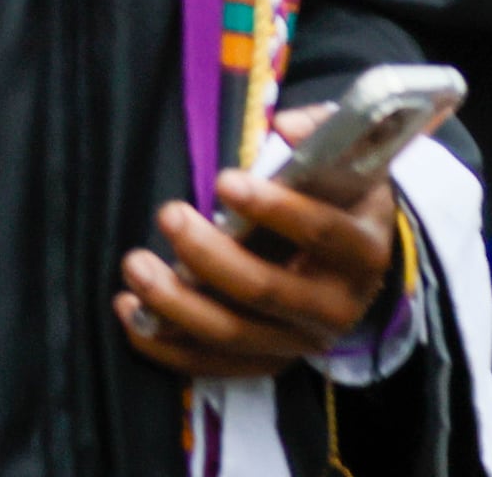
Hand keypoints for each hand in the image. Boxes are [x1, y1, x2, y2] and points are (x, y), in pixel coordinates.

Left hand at [117, 106, 400, 379]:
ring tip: (134, 266)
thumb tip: (288, 126)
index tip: (225, 181)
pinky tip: (128, 312)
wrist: (352, 253)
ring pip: (235, 334)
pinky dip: (168, 346)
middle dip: (211, 257)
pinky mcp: (269, 359)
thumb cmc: (335, 194)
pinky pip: (215, 366)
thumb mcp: (343, 156)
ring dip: (176, 305)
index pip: (325, 235)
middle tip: (168, 214)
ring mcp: (302, 339)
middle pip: (269, 292)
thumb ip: (320, 133)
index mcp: (363, 249)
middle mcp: (338, 304)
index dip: (276, 210)